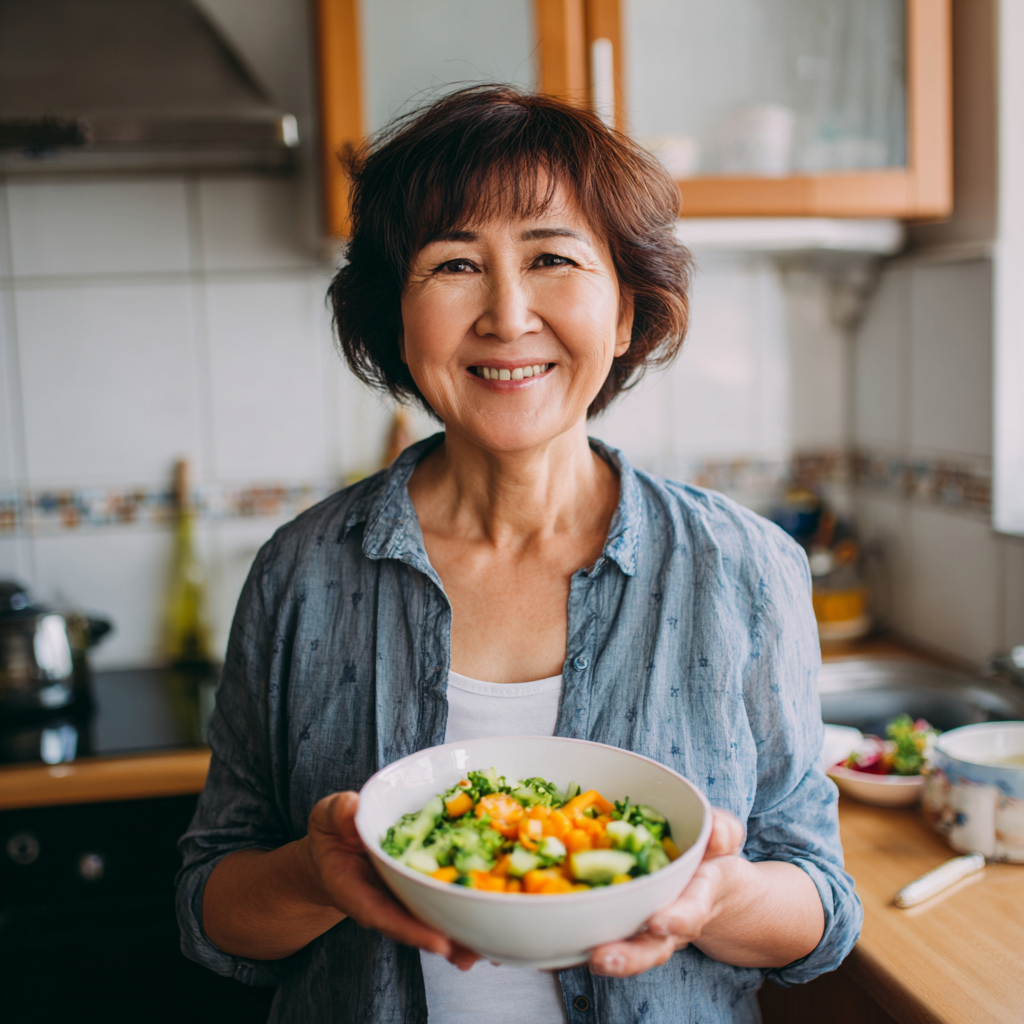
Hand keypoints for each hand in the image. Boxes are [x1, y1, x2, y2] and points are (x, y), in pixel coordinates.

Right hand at [303, 791, 478, 969]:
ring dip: (462, 934)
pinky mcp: (422, 885)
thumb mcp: (328, 817)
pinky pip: (444, 896)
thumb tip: (351, 806)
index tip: (439, 942)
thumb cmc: (332, 831)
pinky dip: (468, 907)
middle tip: (475, 952)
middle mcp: (385, 901)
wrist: (340, 844)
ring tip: (492, 950)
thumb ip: (337, 814)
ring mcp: (405, 897)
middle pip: (416, 927)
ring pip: (434, 919)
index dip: (411, 930)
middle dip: (446, 941)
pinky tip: (496, 913)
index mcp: (357, 891)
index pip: (383, 915)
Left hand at [587, 807, 745, 977]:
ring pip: (630, 952)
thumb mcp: (724, 837)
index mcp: (698, 895)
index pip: (691, 909)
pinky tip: (556, 952)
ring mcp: (648, 932)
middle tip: (603, 957)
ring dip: (607, 958)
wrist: (711, 887)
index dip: (677, 918)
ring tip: (583, 959)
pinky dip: (581, 948)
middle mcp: (672, 922)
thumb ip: (722, 830)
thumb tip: (714, 834)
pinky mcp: (624, 927)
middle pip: (654, 948)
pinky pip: (606, 940)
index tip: (658, 923)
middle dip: (630, 955)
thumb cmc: (711, 856)